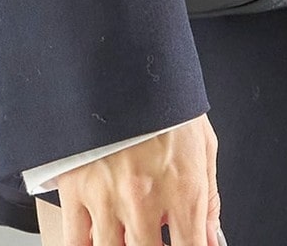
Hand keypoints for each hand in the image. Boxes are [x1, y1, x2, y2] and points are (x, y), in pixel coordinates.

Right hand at [55, 112, 221, 245]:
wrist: (122, 60)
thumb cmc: (164, 99)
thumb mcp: (202, 143)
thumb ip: (209, 197)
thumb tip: (210, 236)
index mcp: (184, 189)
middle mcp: (146, 200)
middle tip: (151, 235)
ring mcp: (108, 198)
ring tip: (127, 232)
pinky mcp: (76, 190)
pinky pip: (76, 242)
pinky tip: (98, 238)